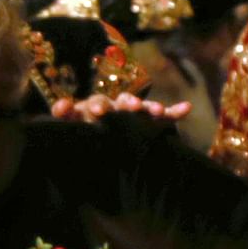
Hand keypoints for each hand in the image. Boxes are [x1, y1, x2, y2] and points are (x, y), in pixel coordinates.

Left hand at [48, 92, 191, 122]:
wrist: (91, 147)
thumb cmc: (80, 133)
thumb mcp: (71, 125)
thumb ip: (66, 114)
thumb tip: (61, 106)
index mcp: (94, 108)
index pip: (97, 103)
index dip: (98, 106)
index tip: (98, 113)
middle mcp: (115, 107)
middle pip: (122, 101)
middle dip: (128, 103)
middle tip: (132, 107)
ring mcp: (133, 114)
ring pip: (143, 108)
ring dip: (150, 107)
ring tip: (156, 112)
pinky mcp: (149, 122)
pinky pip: (163, 115)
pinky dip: (173, 111)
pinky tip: (186, 108)